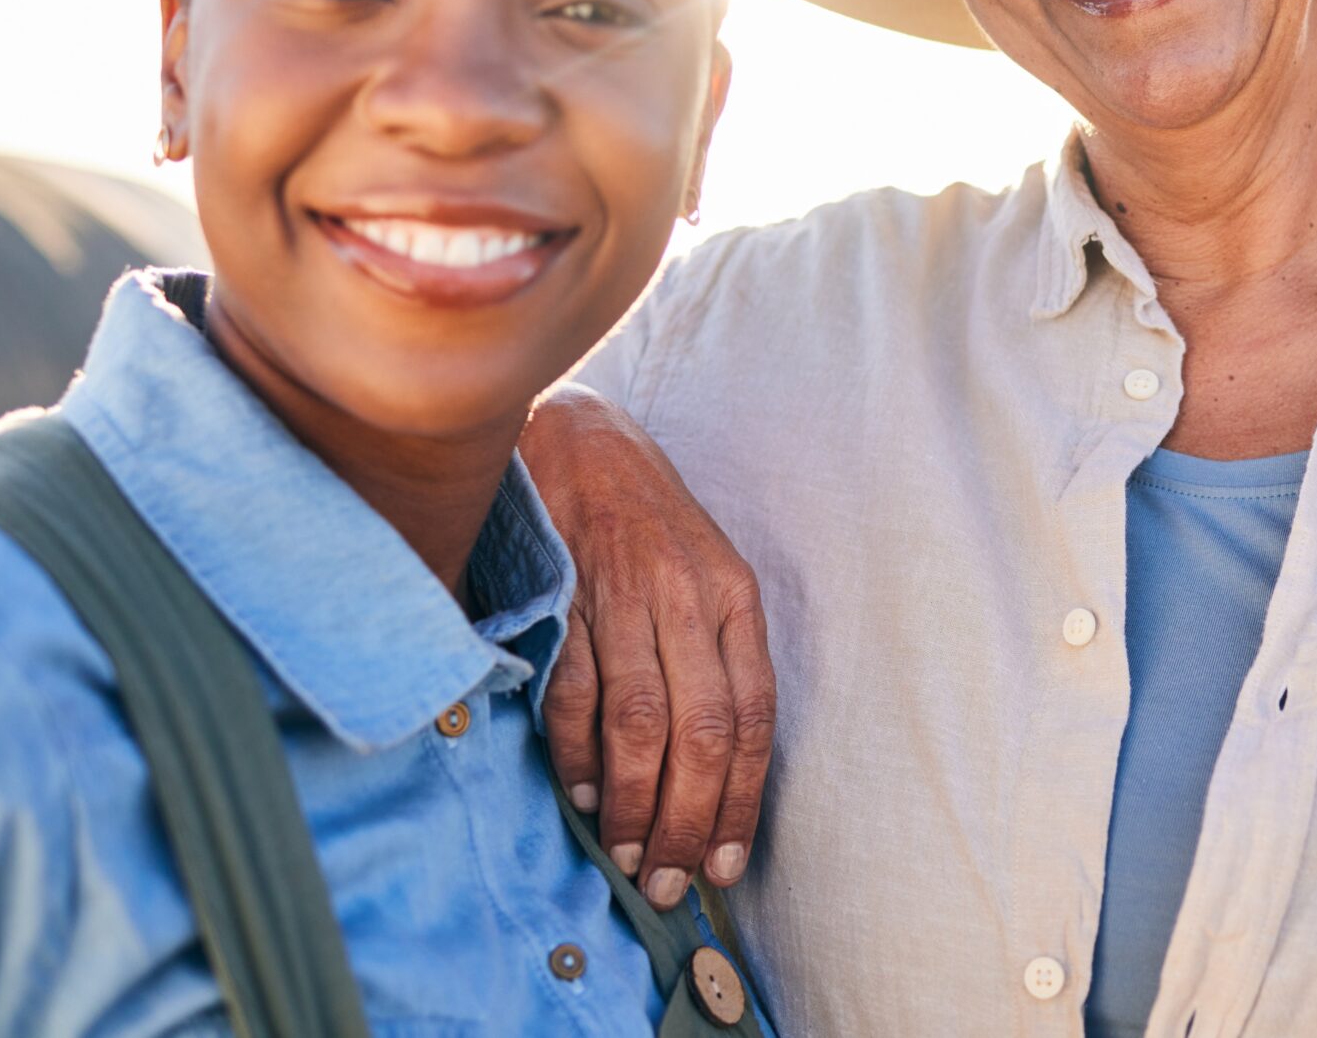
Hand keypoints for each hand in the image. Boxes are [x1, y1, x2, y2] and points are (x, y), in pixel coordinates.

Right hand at [519, 384, 775, 906]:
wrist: (575, 434)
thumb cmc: (645, 518)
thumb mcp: (703, 570)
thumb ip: (711, 653)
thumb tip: (707, 765)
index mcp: (733, 595)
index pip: (752, 714)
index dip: (741, 796)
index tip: (726, 862)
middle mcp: (687, 597)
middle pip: (703, 730)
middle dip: (689, 819)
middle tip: (672, 882)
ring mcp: (624, 596)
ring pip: (642, 721)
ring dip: (635, 803)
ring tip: (631, 858)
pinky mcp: (564, 596)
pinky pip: (576, 693)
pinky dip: (580, 755)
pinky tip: (584, 798)